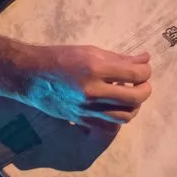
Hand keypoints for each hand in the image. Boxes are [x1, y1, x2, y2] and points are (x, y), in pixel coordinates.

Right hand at [16, 44, 151, 129]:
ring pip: (125, 116)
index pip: (134, 75)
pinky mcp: (81, 119)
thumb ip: (118, 58)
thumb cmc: (60, 57)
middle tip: (142, 83)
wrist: (31, 75)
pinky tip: (116, 106)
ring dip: (134, 107)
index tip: (144, 68)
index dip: (145, 72)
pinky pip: (109, 125)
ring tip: (131, 96)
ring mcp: (87, 108)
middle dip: (145, 89)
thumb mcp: (90, 51)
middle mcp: (92, 91)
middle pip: (134, 98)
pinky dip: (118, 117)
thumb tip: (143, 59)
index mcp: (95, 68)